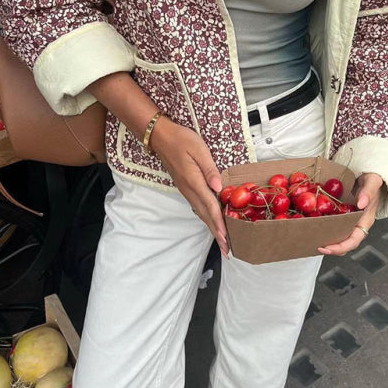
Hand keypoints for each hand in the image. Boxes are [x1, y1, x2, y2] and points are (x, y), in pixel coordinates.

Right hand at [151, 118, 228, 257]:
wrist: (160, 137)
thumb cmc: (181, 139)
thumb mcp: (199, 149)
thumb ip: (209, 169)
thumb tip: (219, 188)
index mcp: (194, 181)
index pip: (210, 206)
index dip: (219, 223)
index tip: (226, 238)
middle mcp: (189, 189)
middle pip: (205, 215)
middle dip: (216, 233)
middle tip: (227, 250)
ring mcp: (186, 190)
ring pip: (201, 213)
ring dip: (212, 228)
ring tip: (222, 241)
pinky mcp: (186, 187)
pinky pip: (198, 206)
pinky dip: (207, 217)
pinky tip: (212, 222)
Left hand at [317, 172, 383, 255]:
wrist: (371, 177)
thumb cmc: (373, 180)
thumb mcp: (373, 182)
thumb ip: (368, 192)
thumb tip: (361, 204)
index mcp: (365, 221)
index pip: (354, 240)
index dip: (340, 247)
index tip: (326, 247)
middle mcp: (357, 224)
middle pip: (345, 244)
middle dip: (331, 249)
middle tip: (316, 246)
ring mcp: (350, 222)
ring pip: (339, 238)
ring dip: (327, 242)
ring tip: (313, 241)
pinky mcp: (343, 217)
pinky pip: (334, 227)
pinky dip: (324, 229)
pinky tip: (313, 226)